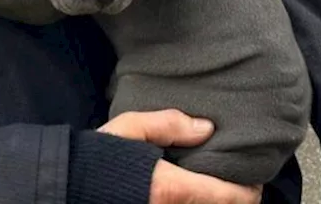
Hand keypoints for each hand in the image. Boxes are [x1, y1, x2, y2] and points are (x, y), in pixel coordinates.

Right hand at [98, 110, 262, 203]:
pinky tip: (195, 195)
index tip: (255, 181)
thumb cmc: (97, 157)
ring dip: (215, 203)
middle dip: (234, 201)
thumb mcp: (130, 128)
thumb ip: (169, 124)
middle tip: (240, 186)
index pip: (227, 197)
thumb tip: (206, 128)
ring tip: (218, 191)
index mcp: (171, 188)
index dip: (248, 192)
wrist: (66, 186)